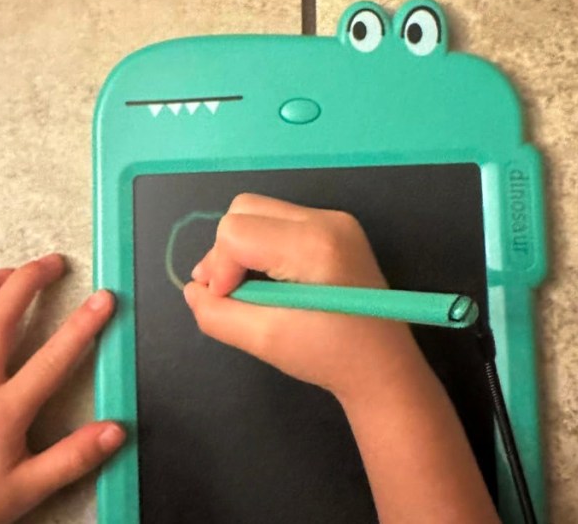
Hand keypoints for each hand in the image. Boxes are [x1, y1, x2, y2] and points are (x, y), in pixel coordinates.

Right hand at [183, 193, 428, 400]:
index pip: (235, 232)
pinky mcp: (337, 229)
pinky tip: (271, 282)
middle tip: (228, 295)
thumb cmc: (329, 357)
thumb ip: (217, 314)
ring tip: (247, 291)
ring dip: (242, 249)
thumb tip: (193, 289)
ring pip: (259, 212)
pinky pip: (280, 222)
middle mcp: (326, 220)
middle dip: (226, 252)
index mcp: (314, 244)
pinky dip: (263, 247)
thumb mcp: (264, 341)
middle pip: (244, 210)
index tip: (227, 302)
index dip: (219, 268)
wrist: (384, 367)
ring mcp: (335, 220)